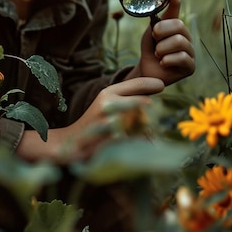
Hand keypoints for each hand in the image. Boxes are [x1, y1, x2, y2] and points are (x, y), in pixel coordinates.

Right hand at [17, 77, 164, 163]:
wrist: (69, 143)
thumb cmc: (93, 123)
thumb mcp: (106, 104)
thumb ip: (125, 98)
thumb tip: (150, 95)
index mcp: (107, 92)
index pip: (137, 83)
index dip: (152, 84)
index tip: (162, 86)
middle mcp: (109, 103)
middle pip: (144, 102)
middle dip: (153, 111)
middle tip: (155, 118)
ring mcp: (109, 121)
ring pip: (142, 122)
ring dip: (148, 129)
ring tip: (148, 136)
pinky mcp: (110, 139)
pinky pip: (135, 140)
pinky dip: (140, 144)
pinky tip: (137, 148)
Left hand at [128, 0, 194, 86]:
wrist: (147, 72)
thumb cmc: (150, 51)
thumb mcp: (151, 33)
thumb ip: (158, 19)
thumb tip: (167, 2)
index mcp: (175, 27)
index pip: (176, 12)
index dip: (175, 3)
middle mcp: (186, 37)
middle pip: (179, 26)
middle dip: (162, 32)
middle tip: (155, 39)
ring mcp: (190, 52)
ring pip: (180, 42)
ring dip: (163, 48)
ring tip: (158, 54)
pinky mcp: (190, 67)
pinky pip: (182, 58)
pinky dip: (168, 60)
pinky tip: (163, 63)